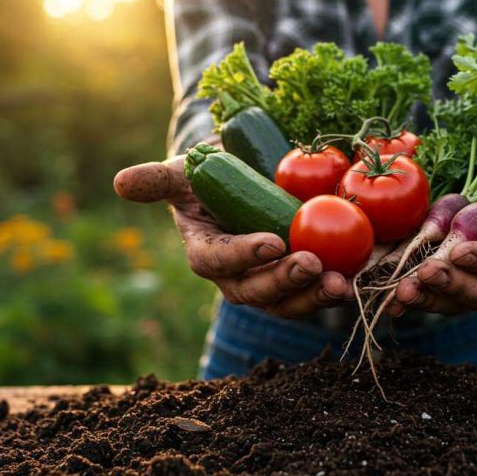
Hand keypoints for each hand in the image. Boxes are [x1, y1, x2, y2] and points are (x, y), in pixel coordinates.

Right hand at [113, 155, 350, 318]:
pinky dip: (334, 290)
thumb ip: (158, 180)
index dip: (242, 256)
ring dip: (313, 297)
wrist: (244, 181)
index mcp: (205, 253)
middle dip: (283, 282)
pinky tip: (355, 280)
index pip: (218, 262)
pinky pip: (315, 294)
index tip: (271, 243)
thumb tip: (121, 182)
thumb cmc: (209, 177)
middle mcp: (235, 278)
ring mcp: (269, 284)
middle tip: (311, 264)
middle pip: (256, 291)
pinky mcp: (299, 283)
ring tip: (338, 284)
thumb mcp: (184, 173)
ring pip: (288, 303)